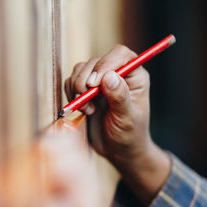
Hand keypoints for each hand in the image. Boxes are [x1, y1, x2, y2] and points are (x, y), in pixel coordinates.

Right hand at [65, 44, 170, 205]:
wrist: (117, 152)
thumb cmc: (130, 136)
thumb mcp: (127, 119)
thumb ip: (119, 97)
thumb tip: (109, 76)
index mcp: (134, 77)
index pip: (121, 54)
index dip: (106, 63)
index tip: (95, 83)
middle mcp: (117, 74)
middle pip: (96, 61)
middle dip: (86, 80)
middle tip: (87, 101)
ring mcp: (99, 82)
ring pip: (81, 69)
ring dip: (77, 88)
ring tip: (87, 108)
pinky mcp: (85, 90)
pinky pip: (71, 81)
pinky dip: (71, 94)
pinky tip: (83, 109)